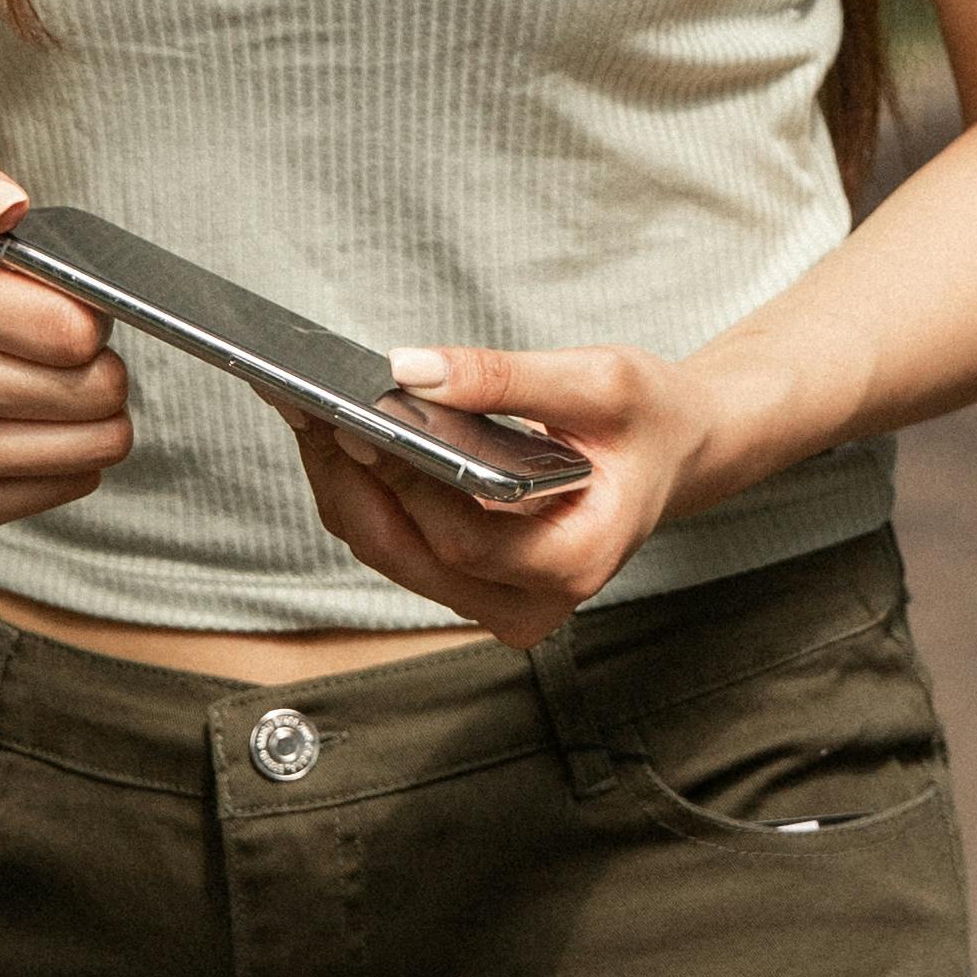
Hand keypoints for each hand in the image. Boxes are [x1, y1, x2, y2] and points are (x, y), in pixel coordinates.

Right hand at [0, 160, 129, 529]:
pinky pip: (68, 486)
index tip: (68, 305)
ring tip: (56, 382)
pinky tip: (31, 422)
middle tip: (66, 347)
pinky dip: (70, 455)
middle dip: (101, 363)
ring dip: (95, 413)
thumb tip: (8, 206)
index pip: (68, 328)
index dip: (91, 312)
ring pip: (91, 445)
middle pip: (90, 390)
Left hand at [284, 339, 736, 650]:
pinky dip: (365, 490)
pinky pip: (397, 544)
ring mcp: (498, 604)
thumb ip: (503, 377)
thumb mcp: (600, 380)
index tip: (349, 423)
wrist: (674, 453)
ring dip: (344, 482)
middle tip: (303, 405)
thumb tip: (405, 371)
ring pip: (390, 551)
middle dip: (348, 479)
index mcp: (578, 561)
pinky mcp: (470, 588)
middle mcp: (533, 603)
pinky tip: (341, 436)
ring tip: (309, 410)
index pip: (465, 539)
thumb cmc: (649, 419)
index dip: (402, 484)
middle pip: (408, 551)